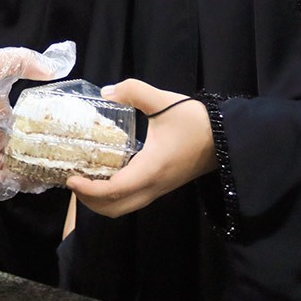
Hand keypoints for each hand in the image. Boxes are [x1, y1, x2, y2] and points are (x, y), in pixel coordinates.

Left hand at [0, 41, 75, 199]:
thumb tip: (56, 69)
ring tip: (47, 177)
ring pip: (10, 172)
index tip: (66, 143)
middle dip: (41, 163)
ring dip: (27, 177)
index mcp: (2, 116)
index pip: (28, 133)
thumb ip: (24, 62)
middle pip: (23, 157)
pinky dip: (5, 186)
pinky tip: (21, 181)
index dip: (45, 140)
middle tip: (62, 166)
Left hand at [66, 79, 216, 216]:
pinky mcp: (163, 186)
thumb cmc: (197, 121)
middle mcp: (154, 186)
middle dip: (90, 201)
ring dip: (101, 201)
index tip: (71, 178)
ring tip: (85, 181)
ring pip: (125, 208)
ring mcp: (160, 189)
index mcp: (151, 169)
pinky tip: (106, 175)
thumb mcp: (164, 101)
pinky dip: (114, 196)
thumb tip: (106, 91)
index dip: (89, 189)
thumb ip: (133, 91)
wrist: (229, 137)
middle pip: (115, 208)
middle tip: (73, 181)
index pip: (114, 191)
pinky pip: (134, 200)